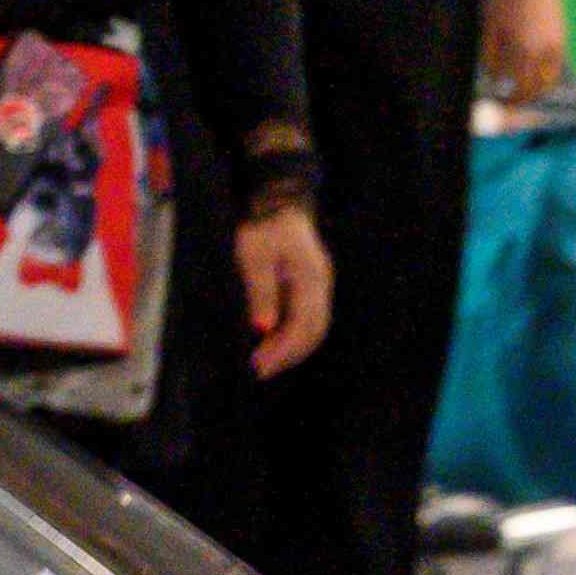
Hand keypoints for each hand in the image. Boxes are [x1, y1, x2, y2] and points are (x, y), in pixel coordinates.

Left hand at [237, 205, 335, 377]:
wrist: (279, 203)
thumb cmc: (263, 227)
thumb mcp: (254, 255)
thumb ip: (261, 291)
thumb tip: (263, 329)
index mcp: (311, 278)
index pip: (303, 325)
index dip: (282, 349)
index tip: (259, 364)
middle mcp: (321, 286)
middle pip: (314, 332)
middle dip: (288, 356)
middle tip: (260, 371)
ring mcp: (319, 287)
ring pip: (314, 329)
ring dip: (292, 349)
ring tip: (266, 363)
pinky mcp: (312, 288)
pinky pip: (309, 320)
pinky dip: (294, 337)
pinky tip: (274, 344)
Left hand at [483, 0, 569, 100]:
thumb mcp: (492, 26)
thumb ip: (490, 55)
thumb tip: (493, 79)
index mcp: (523, 49)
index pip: (519, 87)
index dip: (510, 99)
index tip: (501, 102)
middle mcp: (543, 51)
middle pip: (536, 88)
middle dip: (524, 98)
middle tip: (512, 102)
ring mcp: (556, 44)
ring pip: (550, 80)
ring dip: (538, 89)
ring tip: (524, 91)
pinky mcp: (562, 37)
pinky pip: (556, 65)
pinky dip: (547, 74)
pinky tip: (534, 73)